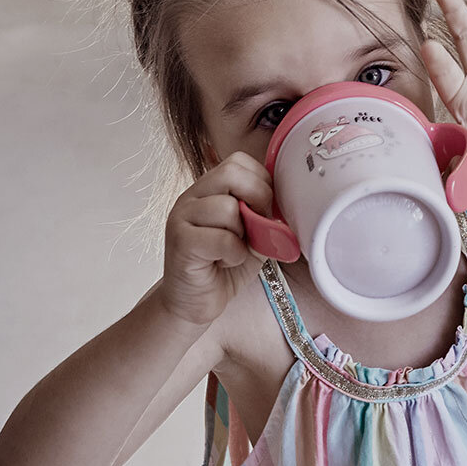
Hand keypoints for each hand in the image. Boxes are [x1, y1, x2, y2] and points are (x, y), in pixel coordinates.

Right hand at [160, 152, 273, 325]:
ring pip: (227, 208)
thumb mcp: (252, 237)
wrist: (193, 303)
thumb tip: (286, 210)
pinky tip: (226, 262)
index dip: (261, 183)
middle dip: (258, 199)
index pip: (238, 161)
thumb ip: (265, 218)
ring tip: (235, 250)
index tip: (265, 210)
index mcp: (208, 189)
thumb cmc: (222, 267)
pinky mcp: (180, 242)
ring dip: (243, 234)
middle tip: (257, 227)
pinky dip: (234, 254)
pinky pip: (221, 239)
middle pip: (231, 174)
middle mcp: (191, 197)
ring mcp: (181, 217)